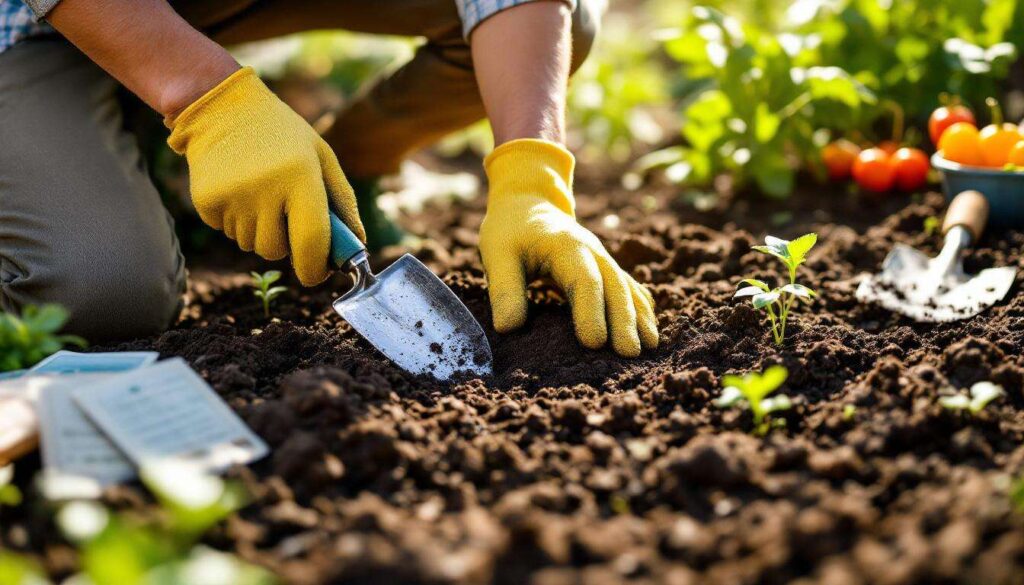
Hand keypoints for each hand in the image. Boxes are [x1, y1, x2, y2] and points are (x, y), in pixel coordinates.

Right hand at [166, 67, 363, 285]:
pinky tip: (238, 189)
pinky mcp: (206, 202)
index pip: (311, 241)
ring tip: (260, 192)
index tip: (318, 274)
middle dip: (285, 241)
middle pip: (277, 250)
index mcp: (300, 176)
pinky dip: (237, 220)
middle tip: (284, 210)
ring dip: (260, 230)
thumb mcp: (321, 156)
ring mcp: (232, 197)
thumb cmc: (282, 134)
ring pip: (252, 245)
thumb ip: (343, 201)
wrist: (220, 107)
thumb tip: (358, 244)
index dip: (316, 268)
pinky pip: (228, 233)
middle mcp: (265, 189)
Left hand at [479, 140, 657, 356]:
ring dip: (639, 317)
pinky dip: (641, 308)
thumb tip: (509, 329)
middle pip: (614, 286)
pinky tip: (650, 331)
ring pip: (626, 287)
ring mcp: (603, 259)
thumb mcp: (497, 254)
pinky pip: (629, 287)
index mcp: (566, 246)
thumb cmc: (510, 232)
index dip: (591, 311)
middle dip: (624, 320)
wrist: (528, 204)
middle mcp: (592, 251)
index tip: (594, 343)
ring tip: (650, 347)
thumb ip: (504, 290)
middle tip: (629, 354)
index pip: (584, 280)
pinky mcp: (605, 268)